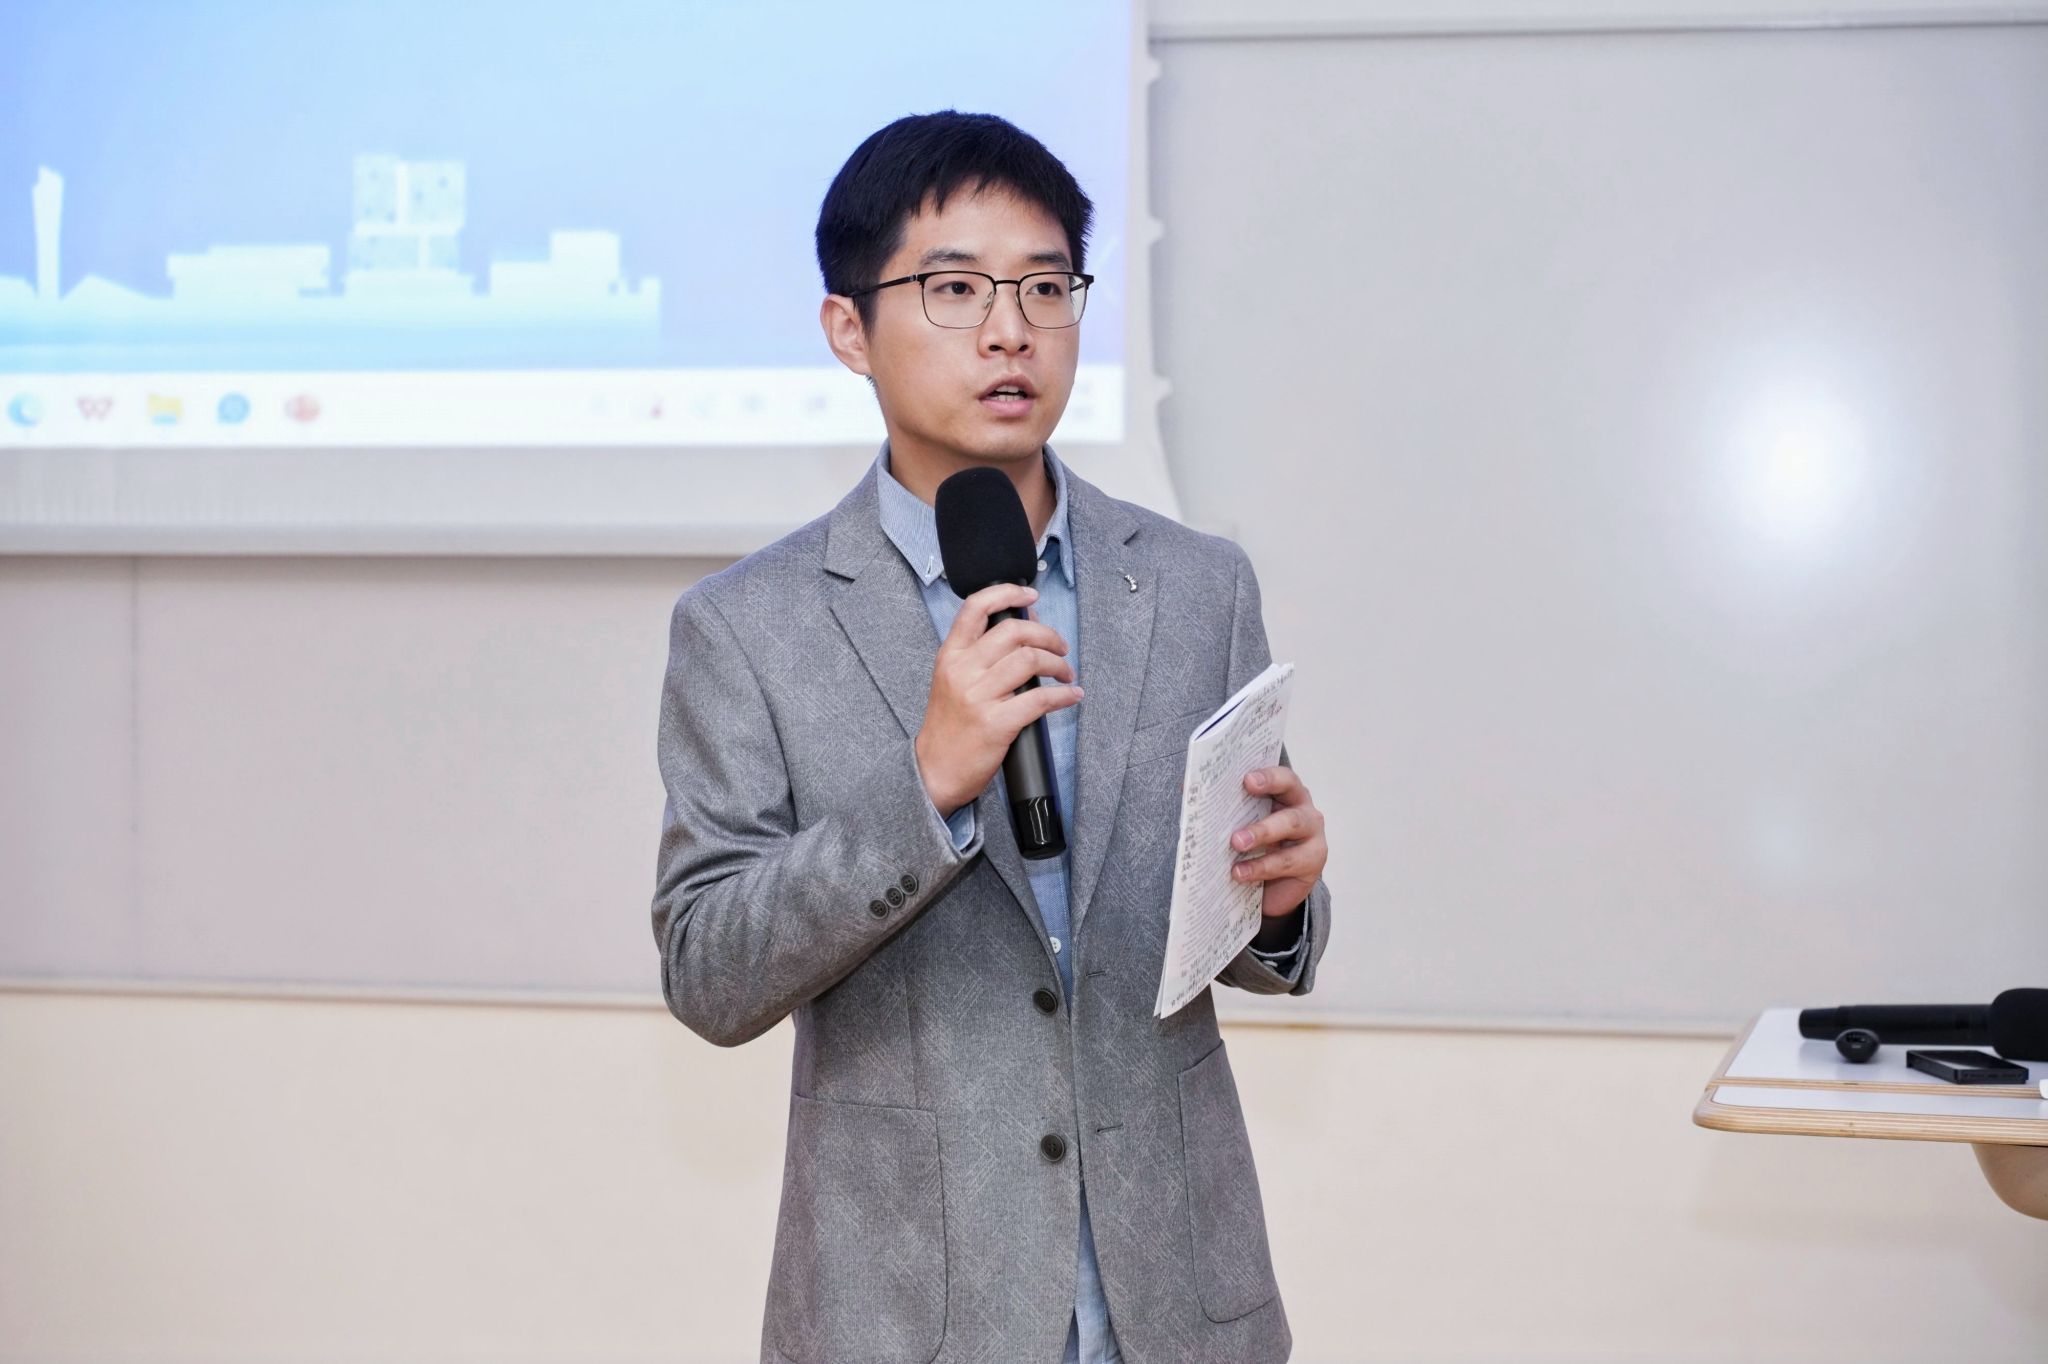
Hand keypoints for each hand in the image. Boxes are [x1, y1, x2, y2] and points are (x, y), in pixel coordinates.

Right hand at [915, 582, 1081, 816]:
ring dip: (1059, 664)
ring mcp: (978, 697)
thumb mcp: (956, 680)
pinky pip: (1040, 699)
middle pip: (1014, 631)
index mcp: (950, 655)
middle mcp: (962, 670)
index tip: (1032, 594)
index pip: (976, 607)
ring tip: (1066, 674)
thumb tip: (1028, 620)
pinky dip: (1064, 695)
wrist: (934, 770)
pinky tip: (1071, 696)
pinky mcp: (996, 723)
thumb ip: (986, 651)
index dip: (1008, 593)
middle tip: (1061, 647)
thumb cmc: (950, 725)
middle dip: (1048, 635)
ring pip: (1030, 660)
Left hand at [1229, 766, 1327, 918]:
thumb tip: (1186, 787)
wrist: (1271, 886)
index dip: (1268, 776)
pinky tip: (1239, 873)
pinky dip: (1261, 867)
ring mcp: (1313, 837)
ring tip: (1236, 845)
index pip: (1283, 778)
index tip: (1246, 779)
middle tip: (1237, 829)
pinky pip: (1287, 862)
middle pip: (1291, 804)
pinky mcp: (1312, 863)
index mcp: (1286, 793)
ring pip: (1291, 829)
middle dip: (1262, 815)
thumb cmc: (1255, 845)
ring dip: (1261, 836)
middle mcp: (1304, 810)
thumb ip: (1221, 805)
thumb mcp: (1239, 823)